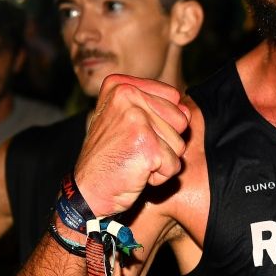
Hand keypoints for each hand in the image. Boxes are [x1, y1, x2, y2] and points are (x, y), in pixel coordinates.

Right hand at [74, 75, 189, 217]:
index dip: (163, 121)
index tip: (135, 133)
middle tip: (135, 150)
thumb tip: (187, 111)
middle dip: (165, 142)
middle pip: (180, 120)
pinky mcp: (147, 147)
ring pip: (179, 144)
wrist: (88, 189)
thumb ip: (157, 108)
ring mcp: (137, 121)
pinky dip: (159, 177)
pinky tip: (136, 173)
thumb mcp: (127, 120)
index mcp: (121, 85)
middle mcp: (128, 96)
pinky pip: (174, 165)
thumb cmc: (110, 156)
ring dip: (162, 160)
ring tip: (135, 161)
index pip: (173, 96)